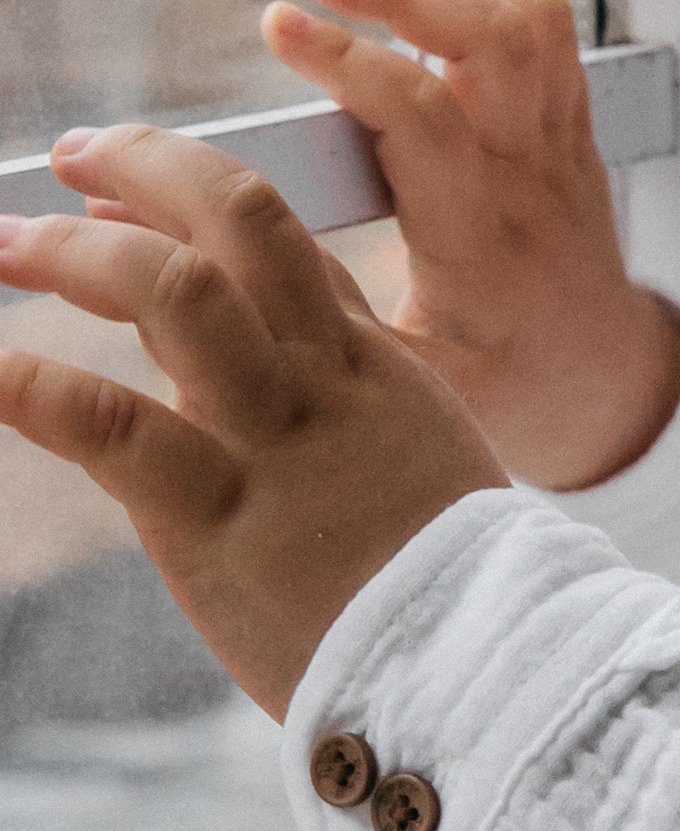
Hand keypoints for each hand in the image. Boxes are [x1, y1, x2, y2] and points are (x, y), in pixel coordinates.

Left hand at [0, 126, 509, 718]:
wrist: (481, 676)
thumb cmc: (447, 592)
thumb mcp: (418, 462)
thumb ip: (340, 395)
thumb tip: (237, 347)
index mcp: (375, 369)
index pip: (285, 245)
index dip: (192, 196)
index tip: (118, 186)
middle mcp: (324, 382)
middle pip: (242, 223)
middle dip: (148, 167)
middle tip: (69, 154)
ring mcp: (272, 442)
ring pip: (178, 295)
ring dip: (76, 252)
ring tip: (4, 242)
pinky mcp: (214, 520)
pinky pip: (113, 427)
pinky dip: (33, 386)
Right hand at [262, 0, 679, 487]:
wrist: (604, 384)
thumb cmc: (494, 388)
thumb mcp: (393, 375)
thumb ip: (281, 300)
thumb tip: (154, 235)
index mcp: (478, 243)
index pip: (425, 121)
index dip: (351, 63)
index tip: (279, 26)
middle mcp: (529, 180)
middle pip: (496, 47)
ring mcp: (560, 144)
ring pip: (531, 23)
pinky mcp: (570, 123)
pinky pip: (546, 27)